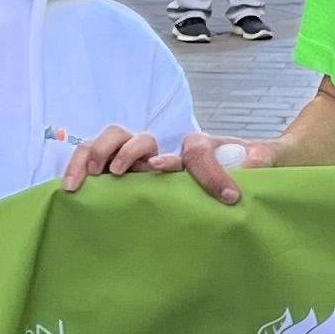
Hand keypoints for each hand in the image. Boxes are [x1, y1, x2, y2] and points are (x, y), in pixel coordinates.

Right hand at [61, 124, 263, 202]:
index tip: (224, 197)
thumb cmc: (245, 170)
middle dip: (127, 149)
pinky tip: (72, 189)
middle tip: (124, 171)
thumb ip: (261, 162)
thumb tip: (249, 166)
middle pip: (137, 136)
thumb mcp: (262, 165)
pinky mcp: (121, 180)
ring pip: (110, 143)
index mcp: (197, 149)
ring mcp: (138, 164)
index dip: (207, 172)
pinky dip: (79, 169)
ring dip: (96, 155)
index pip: (195, 150)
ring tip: (85, 180)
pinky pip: (93, 166)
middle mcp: (164, 152)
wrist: (241, 173)